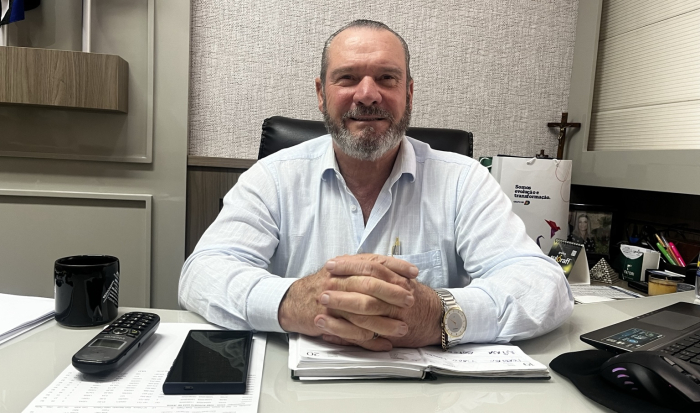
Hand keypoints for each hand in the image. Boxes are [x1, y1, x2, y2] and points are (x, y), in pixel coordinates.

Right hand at [278, 254, 418, 350]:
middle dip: (393, 293)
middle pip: (371, 285)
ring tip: (403, 328)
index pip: (374, 262)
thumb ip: (364, 268)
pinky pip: (352, 332)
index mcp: (345, 266)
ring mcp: (332, 301)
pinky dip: (370, 340)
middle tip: (410, 300)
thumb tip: (395, 269)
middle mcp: (338, 281)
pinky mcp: (327, 321)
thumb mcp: (342, 270)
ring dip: (386, 322)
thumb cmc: (324, 286)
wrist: (293, 300)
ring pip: (363, 312)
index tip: (414, 273)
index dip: (396, 266)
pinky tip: (384, 344)